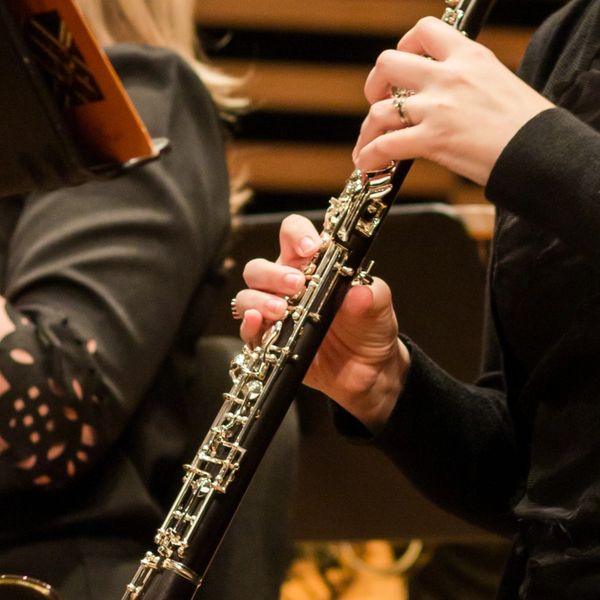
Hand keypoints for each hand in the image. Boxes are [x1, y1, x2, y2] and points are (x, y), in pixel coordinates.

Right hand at [235, 214, 409, 431]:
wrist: (369, 371)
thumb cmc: (370, 329)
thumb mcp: (379, 308)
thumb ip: (373, 296)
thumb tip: (359, 292)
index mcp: (312, 266)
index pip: (293, 235)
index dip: (296, 234)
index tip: (311, 247)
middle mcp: (287, 286)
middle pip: (260, 267)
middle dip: (274, 273)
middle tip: (296, 284)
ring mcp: (276, 313)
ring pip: (248, 295)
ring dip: (259, 299)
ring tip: (282, 310)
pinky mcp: (270, 341)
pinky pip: (249, 330)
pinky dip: (248, 325)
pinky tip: (258, 323)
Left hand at [353, 17, 553, 185]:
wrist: (540, 151)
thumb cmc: (526, 126)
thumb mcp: (498, 83)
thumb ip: (467, 82)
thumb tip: (444, 97)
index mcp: (469, 56)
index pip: (425, 31)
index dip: (405, 45)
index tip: (404, 65)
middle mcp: (449, 76)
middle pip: (387, 63)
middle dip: (374, 84)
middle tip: (378, 101)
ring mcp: (439, 107)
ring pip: (379, 110)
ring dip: (367, 129)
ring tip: (367, 145)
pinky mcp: (434, 139)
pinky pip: (385, 145)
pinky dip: (369, 156)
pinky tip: (367, 164)